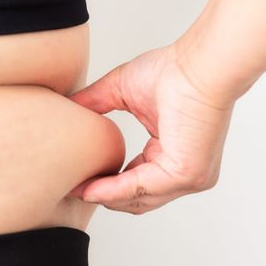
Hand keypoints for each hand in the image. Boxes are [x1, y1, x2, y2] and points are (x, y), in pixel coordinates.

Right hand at [66, 43, 235, 213]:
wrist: (198, 65)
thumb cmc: (175, 71)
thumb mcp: (122, 90)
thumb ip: (95, 103)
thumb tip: (67, 108)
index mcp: (173, 154)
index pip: (138, 182)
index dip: (107, 184)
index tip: (79, 180)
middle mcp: (185, 171)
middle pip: (138, 199)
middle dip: (103, 197)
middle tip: (73, 190)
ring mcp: (189, 177)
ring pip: (138, 199)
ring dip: (104, 198)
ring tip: (77, 190)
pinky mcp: (185, 174)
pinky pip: (142, 189)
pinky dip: (113, 191)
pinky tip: (91, 188)